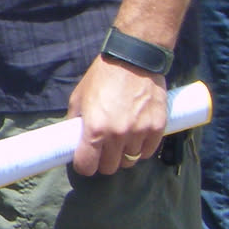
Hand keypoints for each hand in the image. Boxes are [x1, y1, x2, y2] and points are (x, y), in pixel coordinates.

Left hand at [66, 56, 168, 175]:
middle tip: (103, 151)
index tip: (85, 161)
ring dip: (124, 155)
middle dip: (104, 162)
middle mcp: (117, 135)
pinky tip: (136, 137)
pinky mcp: (157, 128)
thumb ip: (75, 121)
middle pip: (109, 168)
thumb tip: (71, 139)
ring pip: (130, 161)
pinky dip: (141, 149)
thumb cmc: (102, 77)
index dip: (84, 166)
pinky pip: (147, 152)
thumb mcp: (79, 97)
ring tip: (121, 141)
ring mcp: (139, 133)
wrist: (133, 60)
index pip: (87, 166)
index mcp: (95, 129)